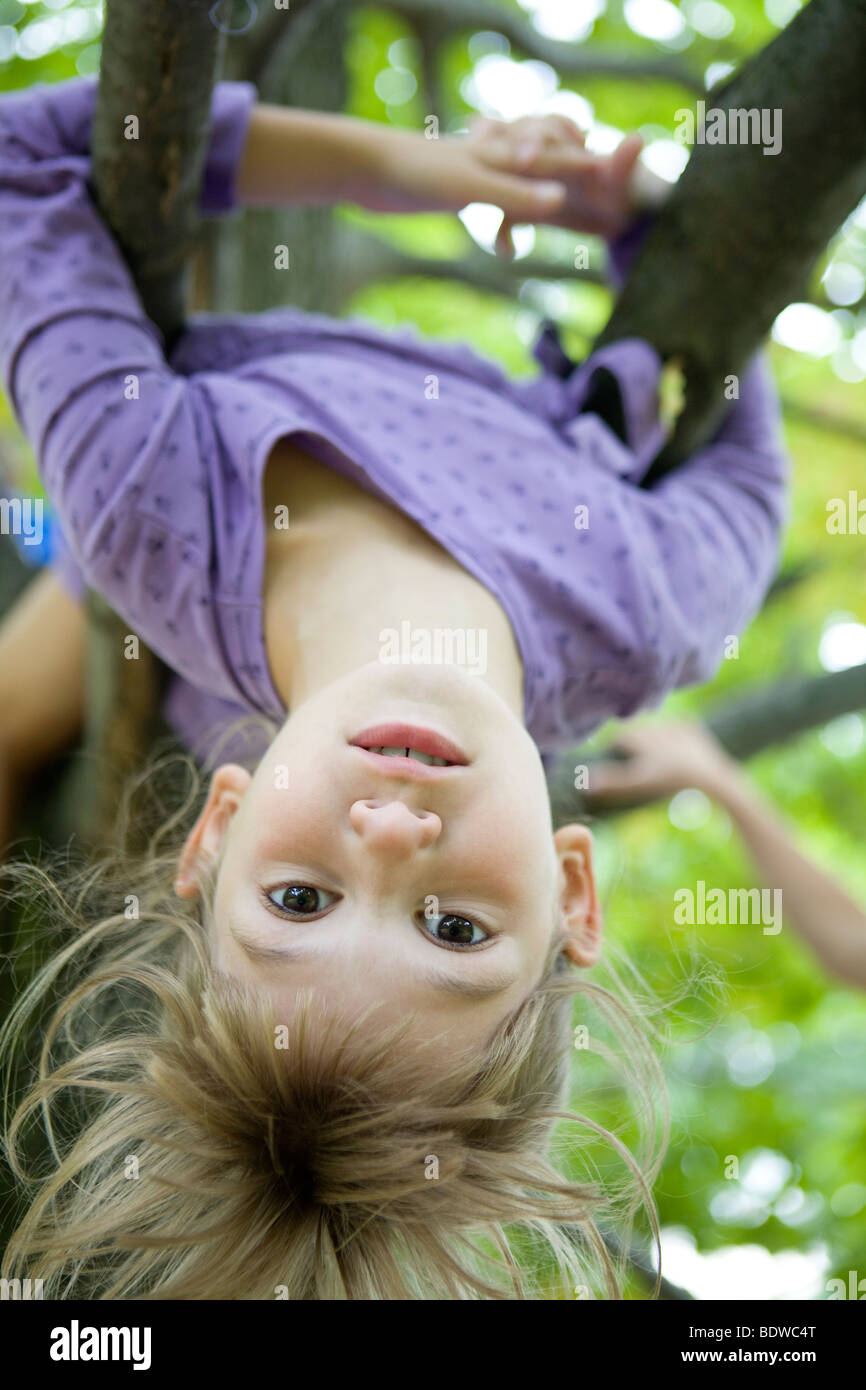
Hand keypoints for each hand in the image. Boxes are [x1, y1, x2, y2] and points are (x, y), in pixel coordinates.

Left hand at [367, 113, 644, 244]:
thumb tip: (560, 198)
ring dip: (542, 207)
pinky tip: (504, 247)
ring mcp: (480, 172)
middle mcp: (502, 157)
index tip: (628, 199)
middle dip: (579, 182)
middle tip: (608, 208)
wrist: (366, 172)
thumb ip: (520, 195)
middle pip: (555, 164)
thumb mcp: (476, 190)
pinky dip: (506, 220)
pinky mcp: (459, 188)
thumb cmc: (419, 175)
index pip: (568, 159)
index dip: (600, 174)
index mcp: (512, 155)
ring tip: (571, 232)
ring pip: (526, 185)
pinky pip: (496, 202)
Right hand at [588, 721, 737, 804]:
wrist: (709, 776)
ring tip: (657, 754)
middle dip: (635, 741)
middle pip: (637, 731)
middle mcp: (653, 726)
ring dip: (654, 736)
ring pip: (657, 727)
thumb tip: (584, 783)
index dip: (615, 749)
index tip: (615, 759)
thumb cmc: (670, 781)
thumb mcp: (638, 784)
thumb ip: (611, 783)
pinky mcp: (693, 728)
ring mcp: (675, 725)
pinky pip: (682, 725)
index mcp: (638, 737)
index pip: (619, 739)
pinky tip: (680, 748)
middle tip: (636, 758)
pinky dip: (678, 735)